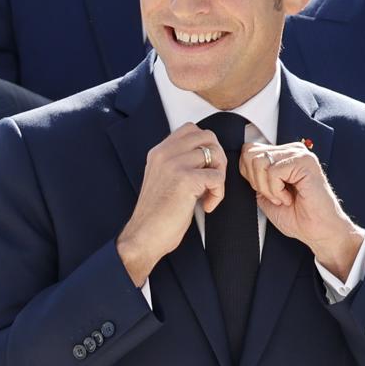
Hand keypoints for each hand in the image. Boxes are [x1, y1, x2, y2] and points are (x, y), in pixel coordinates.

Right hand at [116, 123, 226, 284]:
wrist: (144, 235)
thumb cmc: (156, 214)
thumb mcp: (163, 179)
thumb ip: (178, 163)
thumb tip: (208, 158)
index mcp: (159, 152)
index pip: (191, 129)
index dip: (205, 146)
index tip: (204, 168)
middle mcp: (165, 153)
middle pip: (207, 137)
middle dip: (218, 157)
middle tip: (213, 179)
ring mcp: (174, 164)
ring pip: (215, 154)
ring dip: (220, 176)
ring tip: (209, 194)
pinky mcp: (186, 179)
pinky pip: (217, 177)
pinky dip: (218, 193)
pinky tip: (207, 205)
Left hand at [240, 141, 363, 278]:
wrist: (319, 232)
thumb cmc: (298, 217)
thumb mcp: (265, 195)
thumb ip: (254, 178)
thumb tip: (242, 163)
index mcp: (283, 155)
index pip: (248, 151)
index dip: (249, 176)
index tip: (267, 192)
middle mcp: (291, 150)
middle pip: (249, 154)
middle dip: (256, 181)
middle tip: (275, 196)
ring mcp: (299, 154)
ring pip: (259, 161)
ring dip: (267, 188)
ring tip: (284, 197)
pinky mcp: (305, 162)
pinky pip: (273, 172)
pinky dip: (277, 191)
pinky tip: (290, 198)